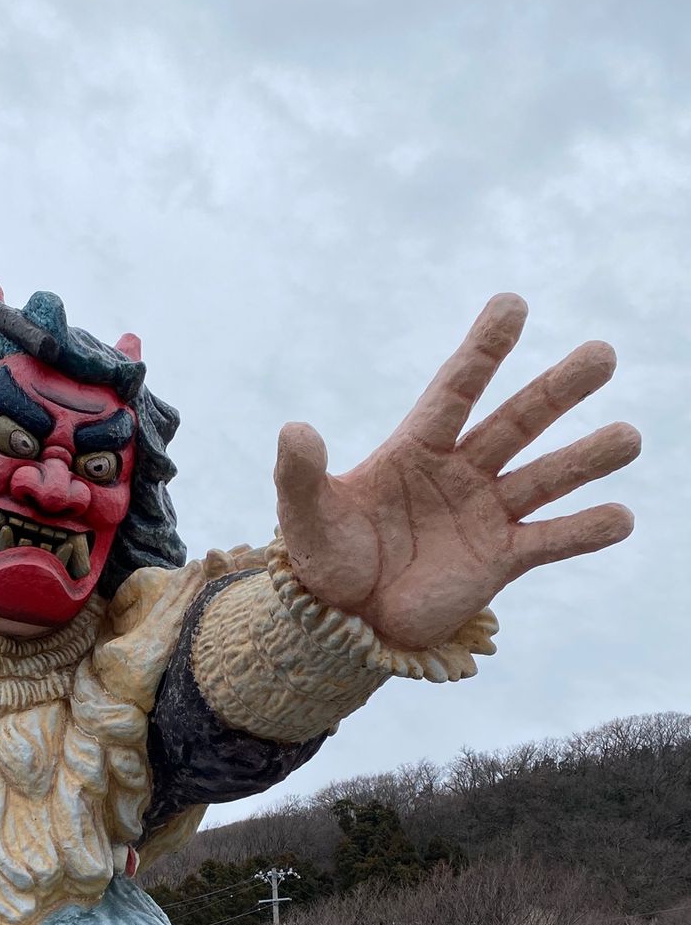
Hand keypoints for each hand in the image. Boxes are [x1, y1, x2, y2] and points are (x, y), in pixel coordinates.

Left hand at [274, 295, 638, 649]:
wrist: (346, 619)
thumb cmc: (325, 560)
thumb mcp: (306, 517)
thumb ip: (300, 473)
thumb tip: (295, 428)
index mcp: (415, 449)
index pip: (455, 390)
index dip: (482, 351)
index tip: (512, 305)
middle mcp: (460, 472)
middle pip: (516, 422)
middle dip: (557, 390)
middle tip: (602, 354)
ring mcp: (485, 514)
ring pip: (545, 478)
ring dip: (587, 458)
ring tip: (629, 437)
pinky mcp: (501, 560)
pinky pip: (549, 540)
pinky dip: (584, 531)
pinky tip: (621, 517)